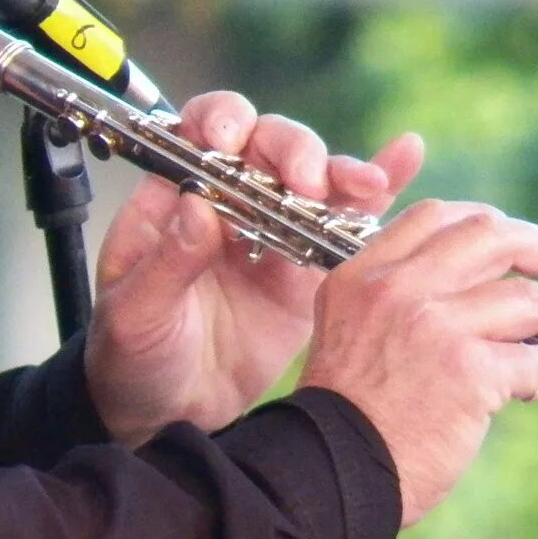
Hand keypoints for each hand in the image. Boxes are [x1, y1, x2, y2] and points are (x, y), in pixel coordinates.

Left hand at [85, 91, 424, 446]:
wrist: (168, 417)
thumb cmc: (133, 357)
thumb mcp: (135, 314)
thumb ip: (166, 262)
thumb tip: (196, 204)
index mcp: (177, 196)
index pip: (202, 129)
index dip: (223, 121)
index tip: (232, 141)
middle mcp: (230, 200)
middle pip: (269, 144)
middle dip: (292, 151)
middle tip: (304, 183)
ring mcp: (274, 231)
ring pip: (314, 176)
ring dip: (340, 170)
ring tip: (361, 185)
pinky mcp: (309, 268)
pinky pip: (346, 220)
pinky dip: (380, 186)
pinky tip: (404, 159)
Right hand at [298, 200, 537, 525]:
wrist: (326, 479)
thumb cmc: (344, 422)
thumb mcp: (351, 334)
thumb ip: (396, 302)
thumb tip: (478, 293)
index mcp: (364, 274)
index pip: (436, 218)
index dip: (488, 222)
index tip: (520, 241)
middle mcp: (398, 288)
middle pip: (492, 237)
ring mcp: (434, 325)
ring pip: (531, 300)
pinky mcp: (468, 372)